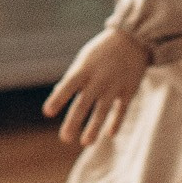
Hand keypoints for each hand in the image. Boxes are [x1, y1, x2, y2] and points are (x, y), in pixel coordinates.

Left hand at [42, 27, 148, 147]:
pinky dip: (116, 122)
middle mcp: (98, 79)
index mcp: (84, 69)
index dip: (58, 99)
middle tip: (65, 138)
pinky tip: (109, 134)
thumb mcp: (84, 60)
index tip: (48, 112)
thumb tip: (57, 95)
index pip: (68, 86)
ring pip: (103, 110)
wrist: (133, 39)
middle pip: (84, 103)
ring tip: (86, 142)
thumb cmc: (102, 52)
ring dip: (94, 128)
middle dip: (74, 122)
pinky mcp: (129, 90)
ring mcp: (115, 85)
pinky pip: (122, 110)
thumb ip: (72, 78)